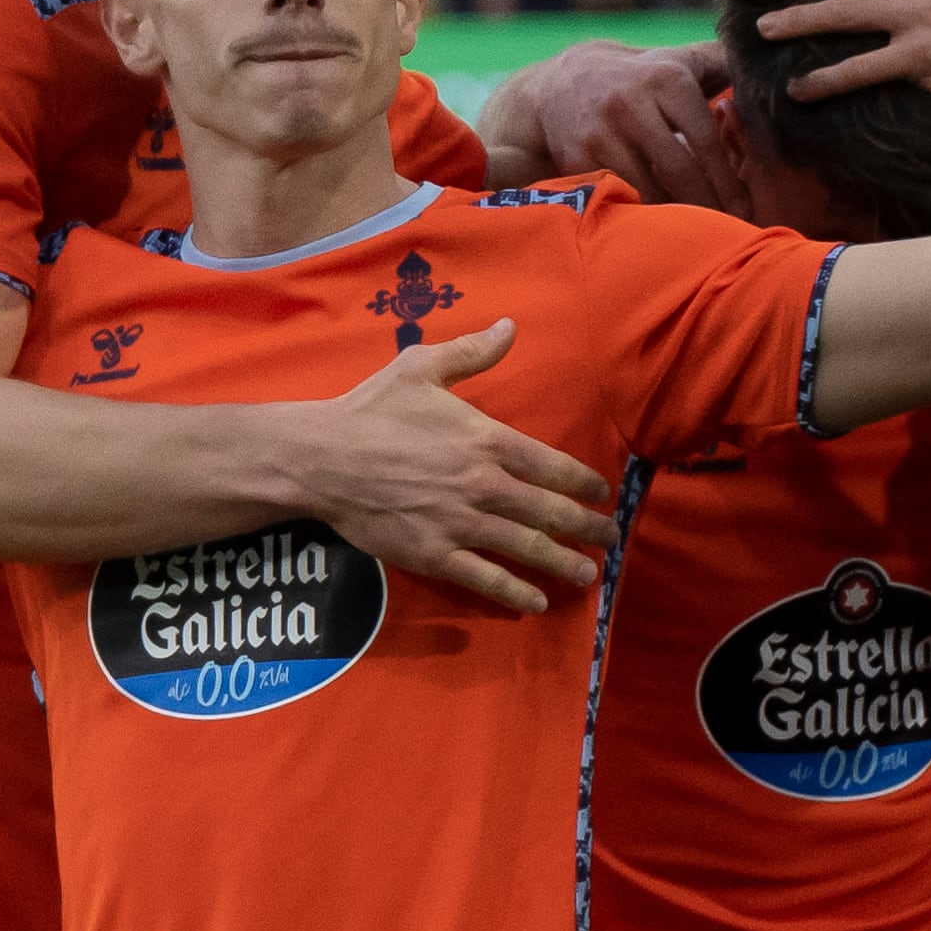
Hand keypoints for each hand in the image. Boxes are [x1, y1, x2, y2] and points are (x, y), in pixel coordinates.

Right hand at [293, 319, 617, 613]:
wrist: (320, 459)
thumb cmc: (370, 411)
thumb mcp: (421, 367)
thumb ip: (472, 352)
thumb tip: (510, 327)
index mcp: (487, 440)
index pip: (554, 466)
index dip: (585, 483)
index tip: (603, 495)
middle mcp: (483, 485)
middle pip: (550, 512)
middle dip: (588, 528)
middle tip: (610, 539)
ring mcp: (460, 524)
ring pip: (526, 548)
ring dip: (564, 564)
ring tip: (587, 574)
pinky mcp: (434, 554)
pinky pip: (484, 578)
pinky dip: (515, 593)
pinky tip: (536, 603)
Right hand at [489, 41, 753, 215]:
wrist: (563, 84)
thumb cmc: (642, 78)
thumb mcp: (680, 61)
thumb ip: (727, 64)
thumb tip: (780, 74)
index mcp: (666, 78)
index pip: (706, 139)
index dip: (728, 181)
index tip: (746, 211)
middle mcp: (630, 102)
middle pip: (679, 169)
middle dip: (708, 205)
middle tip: (729, 232)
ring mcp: (600, 131)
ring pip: (648, 188)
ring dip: (676, 216)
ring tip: (699, 235)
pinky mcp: (576, 156)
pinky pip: (619, 195)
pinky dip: (641, 214)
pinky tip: (658, 228)